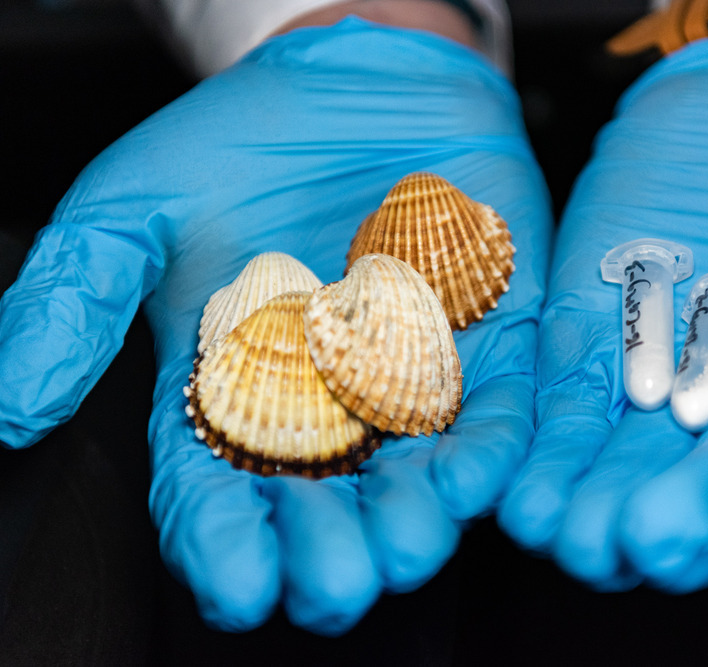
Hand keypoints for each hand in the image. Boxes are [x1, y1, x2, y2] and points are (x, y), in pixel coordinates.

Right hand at [0, 18, 549, 633]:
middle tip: (333, 581)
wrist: (352, 83)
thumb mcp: (132, 212)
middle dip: (329, 551)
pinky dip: (489, 445)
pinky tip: (472, 476)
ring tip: (407, 545)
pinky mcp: (487, 344)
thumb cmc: (238, 148)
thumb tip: (11, 407)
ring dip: (415, 520)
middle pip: (325, 506)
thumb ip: (78, 303)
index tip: (235, 581)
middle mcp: (325, 408)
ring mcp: (409, 381)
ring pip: (416, 476)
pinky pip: (496, 409)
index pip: (220, 491)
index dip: (223, 542)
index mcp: (233, 395)